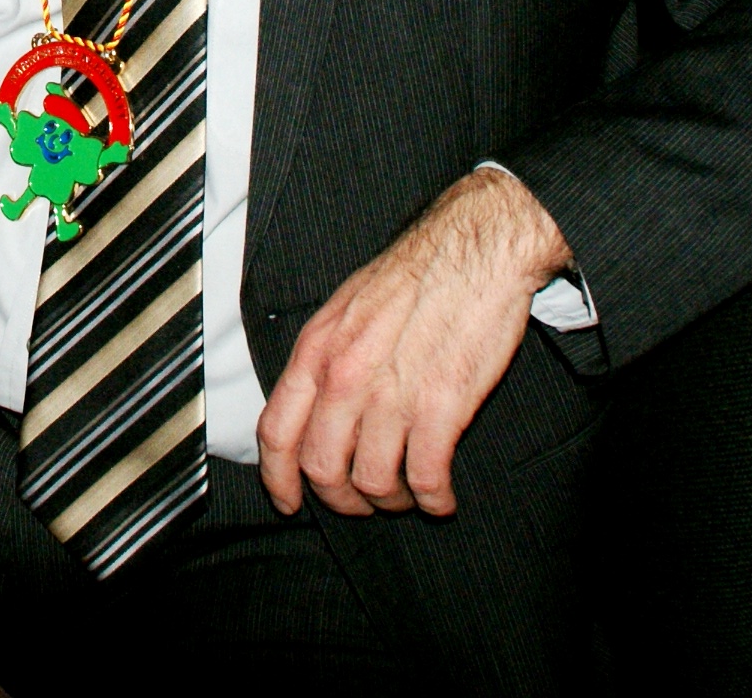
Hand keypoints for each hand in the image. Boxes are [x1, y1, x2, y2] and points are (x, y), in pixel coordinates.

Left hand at [255, 168, 571, 518]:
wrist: (475, 248)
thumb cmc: (417, 273)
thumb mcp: (347, 308)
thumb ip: (326, 357)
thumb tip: (313, 404)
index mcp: (318, 349)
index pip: (277, 431)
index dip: (279, 478)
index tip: (290, 501)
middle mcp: (346, 375)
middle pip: (323, 468)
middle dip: (342, 499)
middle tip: (364, 503)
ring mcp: (392, 393)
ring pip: (372, 481)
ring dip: (391, 500)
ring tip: (409, 495)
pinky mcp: (441, 406)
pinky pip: (425, 477)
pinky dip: (433, 498)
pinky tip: (441, 497)